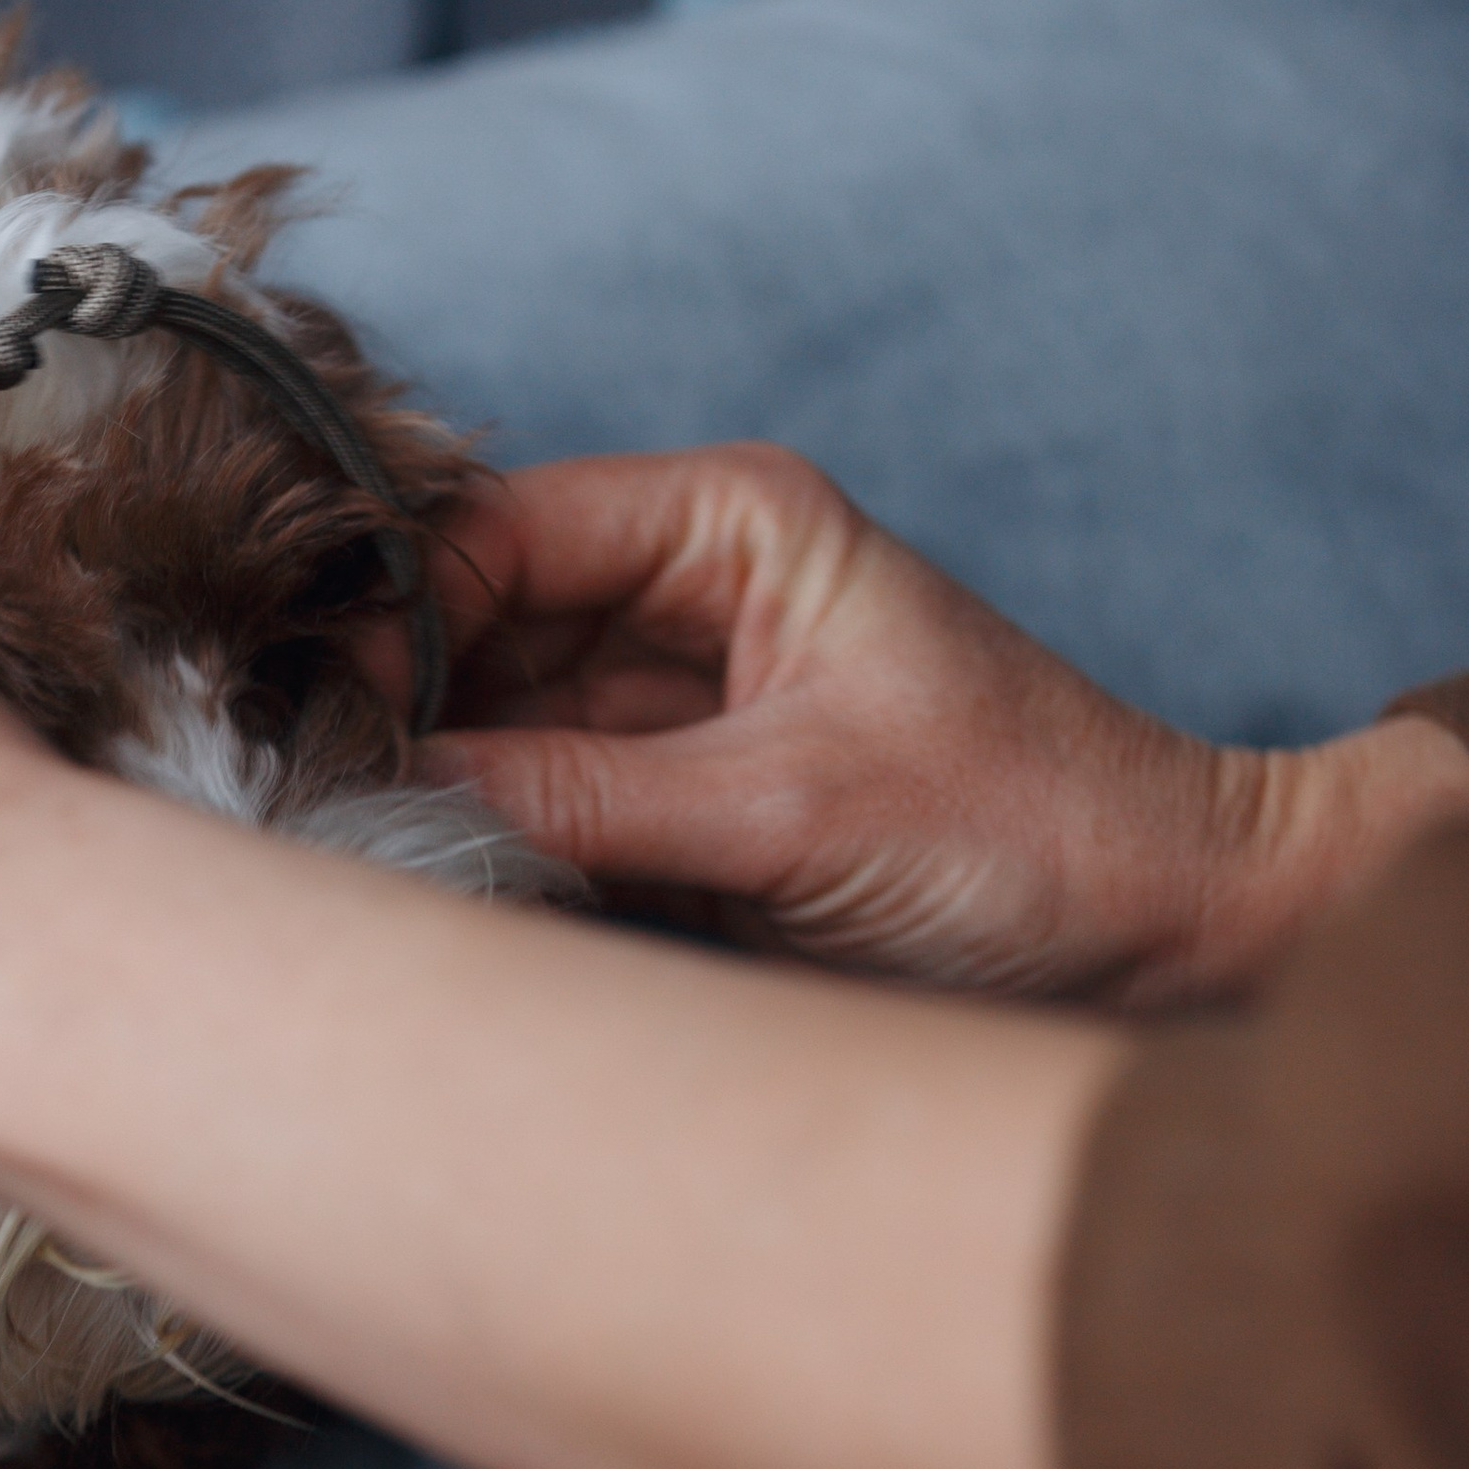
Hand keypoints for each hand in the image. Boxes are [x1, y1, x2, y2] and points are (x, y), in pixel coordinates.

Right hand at [420, 447, 1468, 1005]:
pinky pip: (525, 812)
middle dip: (385, 706)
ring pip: (477, 726)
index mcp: (726, 524)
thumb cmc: (1032, 835)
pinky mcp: (667, 811)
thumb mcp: (788, 812)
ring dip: (415, 786)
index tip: (317, 710)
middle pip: (463, 627)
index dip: (393, 611)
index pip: (495, 529)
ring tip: (345, 851)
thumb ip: (574, 797)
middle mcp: (681, 598)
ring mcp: (667, 709)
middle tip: (300, 795)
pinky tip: (416, 888)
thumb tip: (381, 788)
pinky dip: (472, 851)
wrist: (1168, 944)